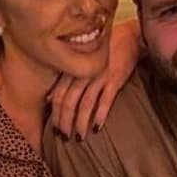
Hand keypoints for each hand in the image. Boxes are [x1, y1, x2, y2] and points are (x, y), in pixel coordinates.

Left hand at [48, 21, 139, 138]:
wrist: (128, 38)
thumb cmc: (101, 54)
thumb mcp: (80, 64)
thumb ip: (65, 80)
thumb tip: (48, 100)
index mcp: (72, 70)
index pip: (58, 95)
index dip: (55, 115)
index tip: (54, 130)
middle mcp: (82, 73)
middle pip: (68, 102)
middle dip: (65, 122)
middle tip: (64, 137)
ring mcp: (98, 76)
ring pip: (84, 104)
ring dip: (80, 123)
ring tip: (79, 138)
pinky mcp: (114, 79)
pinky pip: (105, 100)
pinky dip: (100, 115)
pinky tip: (96, 128)